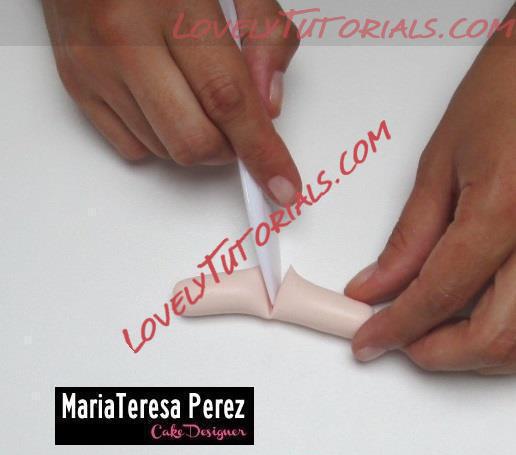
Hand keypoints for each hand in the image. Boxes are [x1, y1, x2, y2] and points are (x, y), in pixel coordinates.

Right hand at [42, 0, 300, 204]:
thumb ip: (265, 34)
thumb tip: (269, 106)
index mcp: (172, 4)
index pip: (228, 98)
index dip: (260, 150)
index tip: (283, 186)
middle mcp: (126, 41)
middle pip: (193, 140)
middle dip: (229, 150)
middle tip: (237, 124)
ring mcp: (96, 69)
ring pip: (165, 150)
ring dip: (198, 141)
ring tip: (194, 94)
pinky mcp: (78, 87)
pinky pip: (135, 148)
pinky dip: (163, 139)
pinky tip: (163, 100)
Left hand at [346, 7, 515, 374]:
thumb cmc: (503, 96)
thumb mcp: (440, 165)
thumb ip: (410, 238)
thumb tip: (376, 287)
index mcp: (507, 209)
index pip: (439, 295)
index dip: (397, 327)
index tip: (369, 340)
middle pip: (496, 337)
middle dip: (438, 353)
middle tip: (398, 340)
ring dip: (474, 351)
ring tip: (431, 330)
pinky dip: (504, 330)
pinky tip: (475, 315)